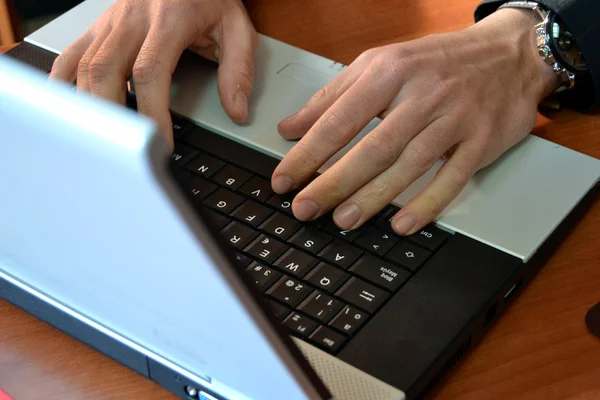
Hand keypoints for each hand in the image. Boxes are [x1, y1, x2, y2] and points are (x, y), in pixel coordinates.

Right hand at [50, 0, 256, 148]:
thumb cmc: (210, 0)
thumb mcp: (237, 28)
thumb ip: (238, 69)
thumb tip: (236, 110)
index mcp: (168, 19)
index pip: (150, 71)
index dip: (152, 112)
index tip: (161, 142)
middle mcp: (132, 17)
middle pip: (105, 70)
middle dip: (113, 116)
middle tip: (127, 149)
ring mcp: (110, 21)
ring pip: (83, 66)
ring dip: (90, 107)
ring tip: (106, 140)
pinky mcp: (98, 27)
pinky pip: (70, 56)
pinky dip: (65, 85)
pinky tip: (72, 110)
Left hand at [272, 9, 559, 235]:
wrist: (508, 54)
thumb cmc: (436, 61)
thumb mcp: (380, 64)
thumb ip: (332, 97)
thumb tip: (290, 127)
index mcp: (389, 71)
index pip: (340, 118)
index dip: (308, 153)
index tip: (284, 179)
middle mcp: (422, 94)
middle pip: (372, 147)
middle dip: (334, 182)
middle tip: (305, 208)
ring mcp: (455, 118)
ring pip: (409, 164)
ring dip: (374, 196)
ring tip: (344, 220)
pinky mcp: (481, 141)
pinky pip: (453, 177)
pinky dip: (427, 203)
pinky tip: (402, 223)